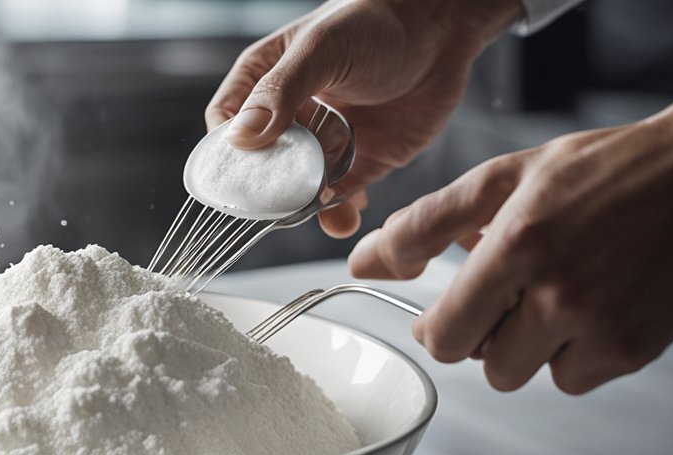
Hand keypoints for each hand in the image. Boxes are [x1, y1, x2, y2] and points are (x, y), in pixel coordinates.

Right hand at [207, 0, 519, 237]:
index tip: (240, 175)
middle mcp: (290, 114)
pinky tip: (345, 211)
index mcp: (265, 80)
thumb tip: (240, 139)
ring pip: (299, 186)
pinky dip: (338, 209)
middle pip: (261, 164)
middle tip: (282, 205)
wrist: (445, 26)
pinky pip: (339, 195)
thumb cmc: (378, 21)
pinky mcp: (361, 159)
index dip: (228, 152)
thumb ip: (280, 92)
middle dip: (269, 190)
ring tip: (326, 215)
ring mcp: (324, 139)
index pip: (226, 124)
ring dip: (306, 208)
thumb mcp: (322, 49)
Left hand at [348, 89, 672, 392]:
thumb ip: (425, 225)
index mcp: (519, 246)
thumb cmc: (604, 170)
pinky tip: (591, 306)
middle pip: (482, 363)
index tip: (444, 313)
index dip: (437, 328)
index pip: (444, 335)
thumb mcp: (505, 179)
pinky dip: (572, 352)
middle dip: (483, 333)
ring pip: (526, 374)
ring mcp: (601, 326)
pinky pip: (573, 379)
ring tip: (553, 292)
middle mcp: (560, 293)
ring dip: (527, 344)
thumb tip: (362, 262)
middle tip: (507, 293)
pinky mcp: (635, 348)